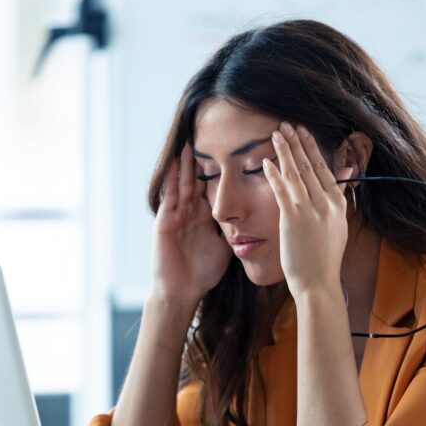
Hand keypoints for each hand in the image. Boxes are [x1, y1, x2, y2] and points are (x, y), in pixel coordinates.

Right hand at [151, 142, 232, 303]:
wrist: (183, 291)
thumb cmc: (203, 272)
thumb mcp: (225, 246)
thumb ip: (236, 230)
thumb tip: (260, 221)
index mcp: (204, 215)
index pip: (214, 185)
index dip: (222, 168)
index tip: (234, 149)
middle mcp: (190, 210)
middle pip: (198, 178)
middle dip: (204, 158)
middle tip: (209, 134)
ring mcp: (176, 214)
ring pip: (183, 182)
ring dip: (186, 162)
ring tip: (191, 140)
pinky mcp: (164, 221)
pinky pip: (169, 195)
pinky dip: (171, 178)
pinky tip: (175, 162)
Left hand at [262, 122, 353, 299]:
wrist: (318, 283)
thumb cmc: (323, 261)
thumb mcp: (337, 228)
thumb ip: (337, 202)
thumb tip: (344, 177)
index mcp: (338, 205)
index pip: (325, 170)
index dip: (313, 149)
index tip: (304, 133)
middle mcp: (327, 204)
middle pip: (311, 166)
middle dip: (298, 143)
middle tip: (288, 124)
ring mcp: (311, 211)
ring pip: (297, 173)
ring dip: (286, 151)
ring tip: (277, 133)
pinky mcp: (294, 219)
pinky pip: (282, 191)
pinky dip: (274, 174)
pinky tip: (266, 161)